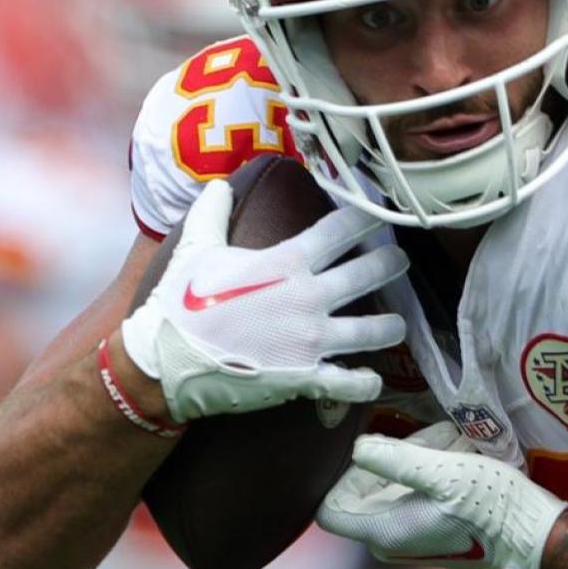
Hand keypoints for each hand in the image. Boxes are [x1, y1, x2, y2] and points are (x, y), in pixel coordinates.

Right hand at [118, 179, 407, 420]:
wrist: (168, 360)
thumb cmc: (181, 303)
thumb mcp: (196, 249)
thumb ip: (212, 214)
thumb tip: (219, 186)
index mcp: (287, 262)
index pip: (340, 230)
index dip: (365, 217)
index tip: (381, 211)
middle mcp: (309, 298)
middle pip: (368, 274)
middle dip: (390, 264)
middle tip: (399, 261)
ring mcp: (312, 340)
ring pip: (373, 331)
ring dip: (390, 326)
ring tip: (398, 324)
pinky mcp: (306, 378)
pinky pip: (351, 382)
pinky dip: (365, 382)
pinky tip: (372, 378)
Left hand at [317, 423, 567, 568]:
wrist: (536, 539)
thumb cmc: (491, 509)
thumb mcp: (445, 474)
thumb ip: (396, 460)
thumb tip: (357, 448)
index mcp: (385, 532)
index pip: (332, 509)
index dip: (344, 477)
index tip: (375, 451)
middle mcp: (392, 541)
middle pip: (370, 490)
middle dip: (397, 456)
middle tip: (435, 439)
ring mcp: (415, 539)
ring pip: (400, 487)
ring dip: (424, 458)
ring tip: (458, 441)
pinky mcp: (436, 532)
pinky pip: (421, 495)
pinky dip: (437, 471)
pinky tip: (464, 454)